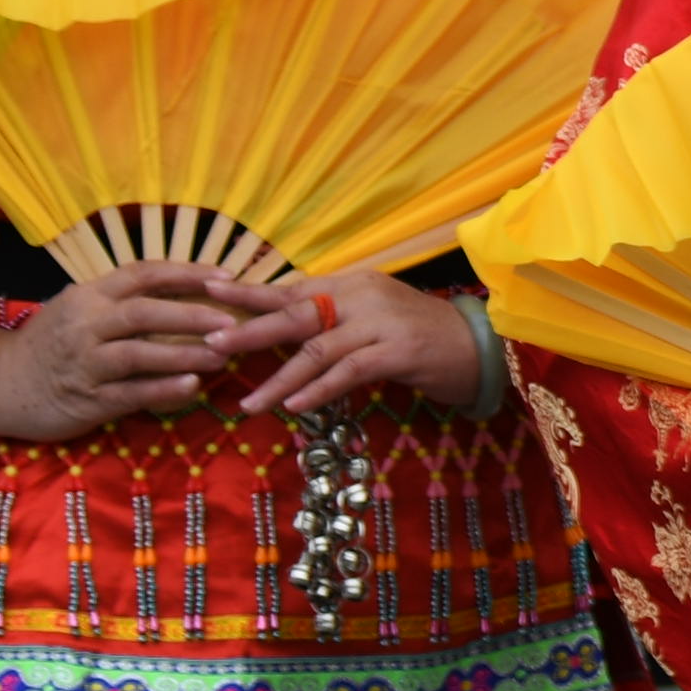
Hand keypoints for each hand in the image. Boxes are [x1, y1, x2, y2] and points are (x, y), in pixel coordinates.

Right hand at [0, 255, 285, 442]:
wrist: (1, 383)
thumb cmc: (53, 344)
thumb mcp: (80, 309)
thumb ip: (122, 300)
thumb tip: (184, 288)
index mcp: (89, 295)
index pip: (141, 274)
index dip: (185, 272)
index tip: (225, 275)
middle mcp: (86, 324)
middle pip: (143, 312)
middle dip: (191, 315)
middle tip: (232, 321)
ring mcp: (85, 362)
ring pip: (139, 354)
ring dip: (185, 355)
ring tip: (223, 356)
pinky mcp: (87, 398)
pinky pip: (131, 393)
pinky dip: (164, 390)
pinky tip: (193, 387)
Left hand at [213, 272, 491, 420]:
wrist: (483, 345)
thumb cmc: (422, 336)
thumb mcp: (373, 318)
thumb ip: (334, 319)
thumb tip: (282, 329)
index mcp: (352, 284)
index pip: (291, 288)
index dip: (249, 292)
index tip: (207, 288)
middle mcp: (362, 296)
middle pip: (296, 313)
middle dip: (250, 331)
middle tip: (211, 343)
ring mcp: (381, 323)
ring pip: (317, 349)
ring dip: (279, 379)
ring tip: (249, 403)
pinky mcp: (399, 351)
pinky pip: (349, 371)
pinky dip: (319, 389)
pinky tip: (296, 406)